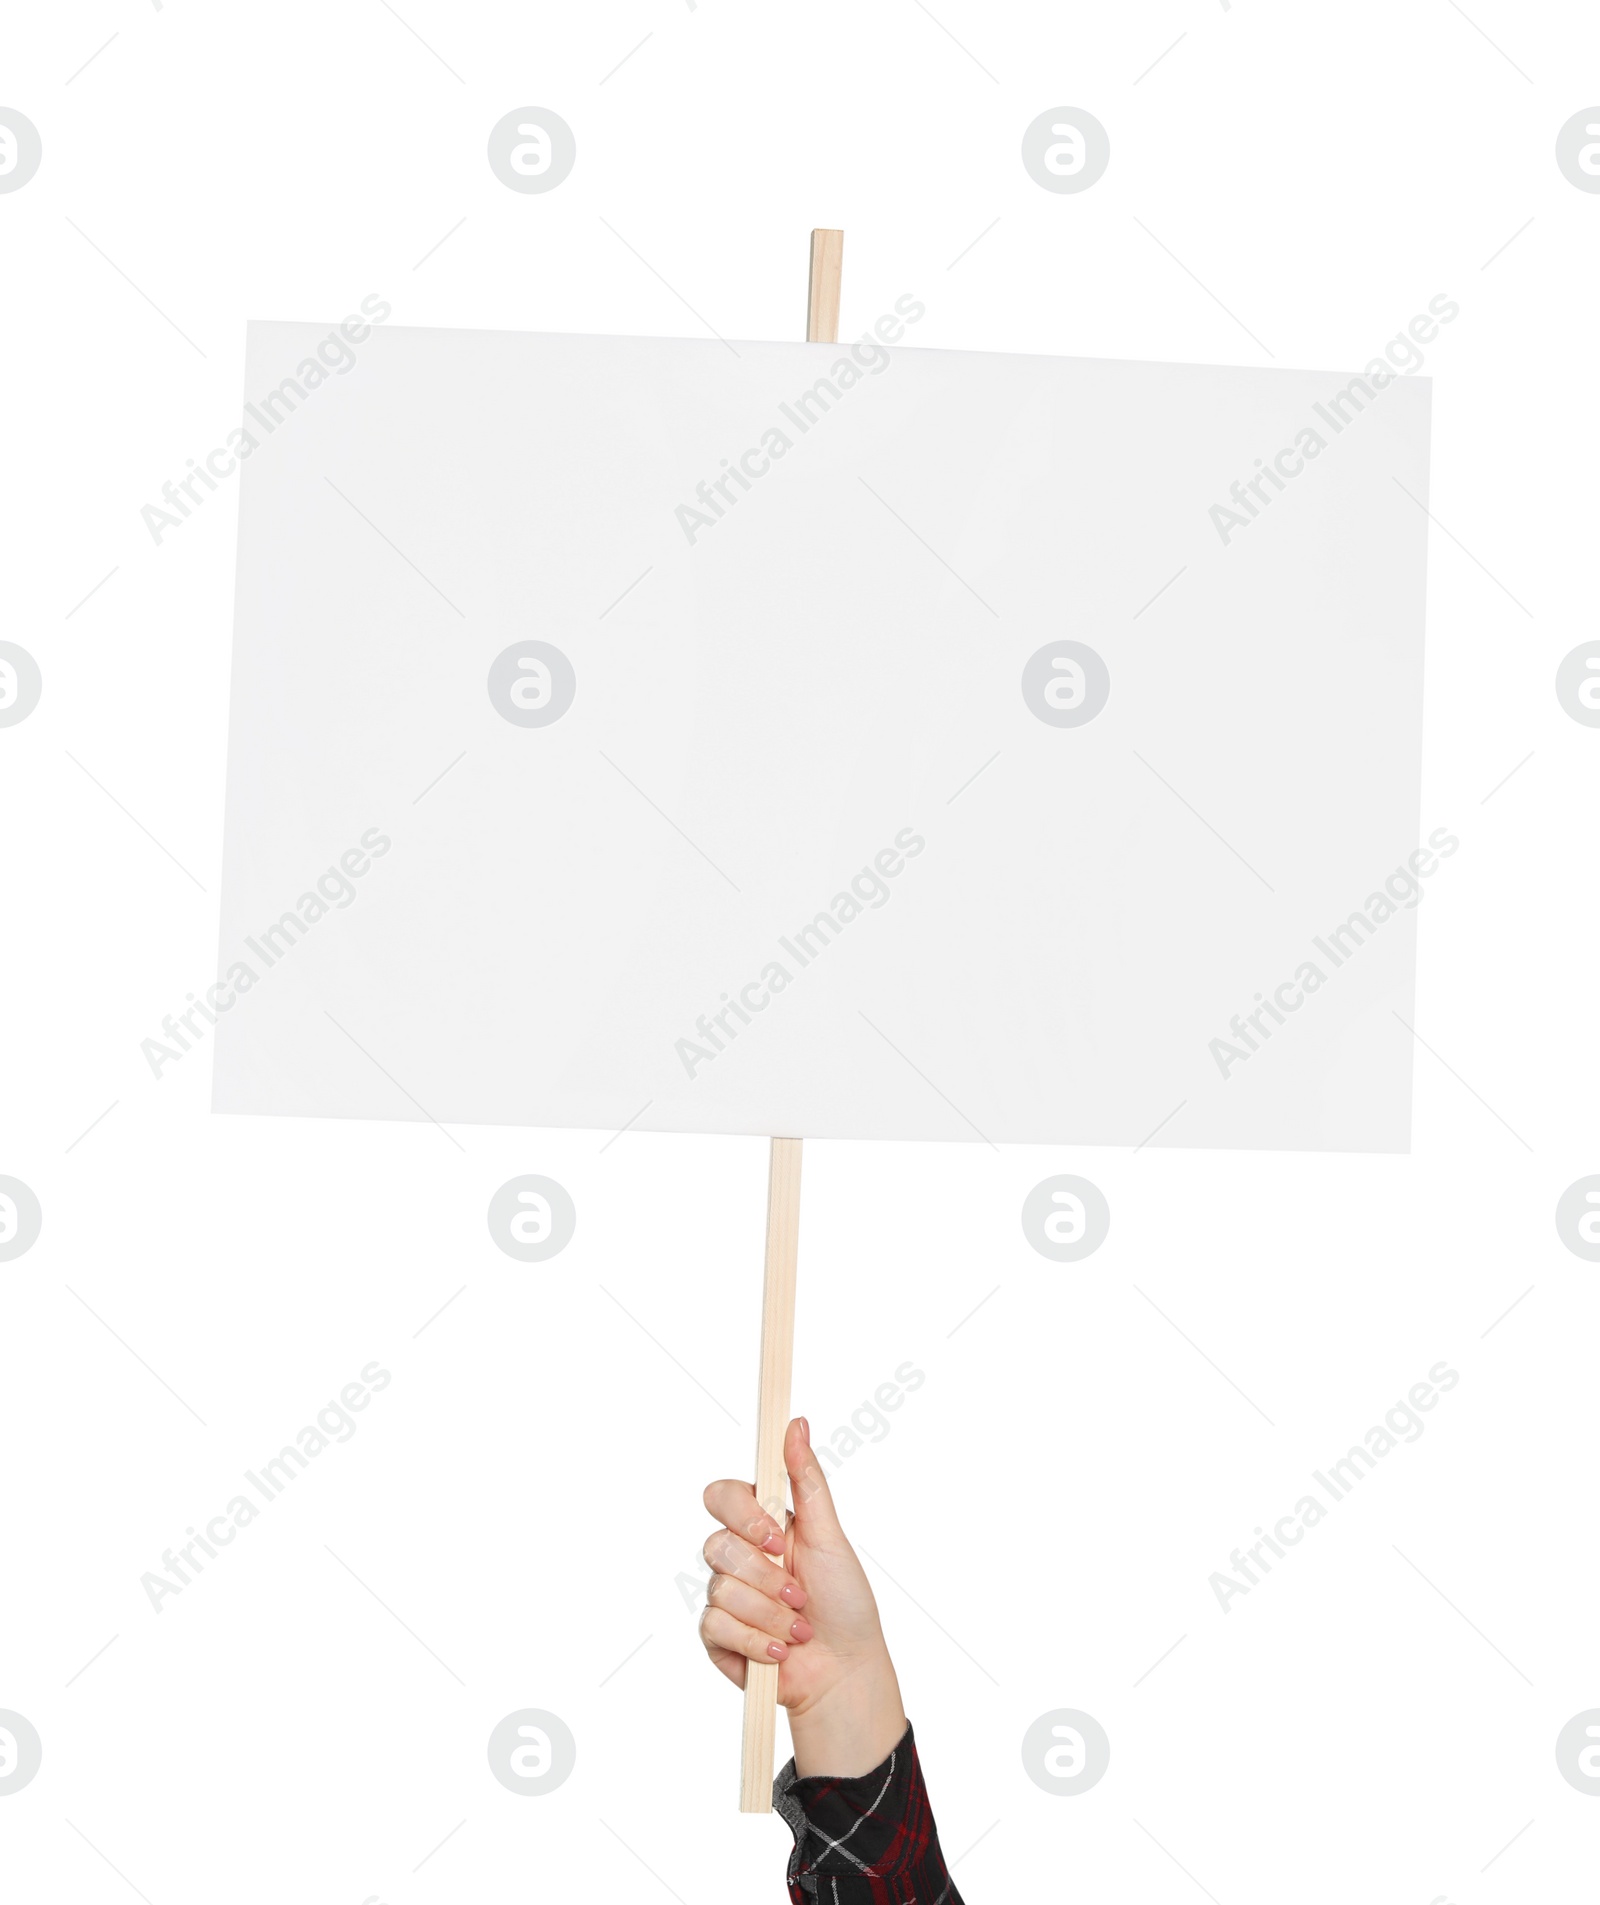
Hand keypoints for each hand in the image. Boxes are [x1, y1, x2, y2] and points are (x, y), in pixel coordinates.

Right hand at [700, 1416, 906, 1777]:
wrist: (843, 1671)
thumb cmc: (844, 1602)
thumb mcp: (829, 1536)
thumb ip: (807, 1480)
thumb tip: (795, 1422)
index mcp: (762, 1524)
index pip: (721, 1496)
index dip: (742, 1515)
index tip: (775, 1536)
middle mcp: (739, 1556)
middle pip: (716, 1546)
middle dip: (765, 1578)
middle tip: (799, 1596)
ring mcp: (725, 1596)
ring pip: (721, 1590)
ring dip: (768, 1615)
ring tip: (797, 1630)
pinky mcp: (717, 1635)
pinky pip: (715, 1626)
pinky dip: (754, 1641)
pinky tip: (778, 1651)